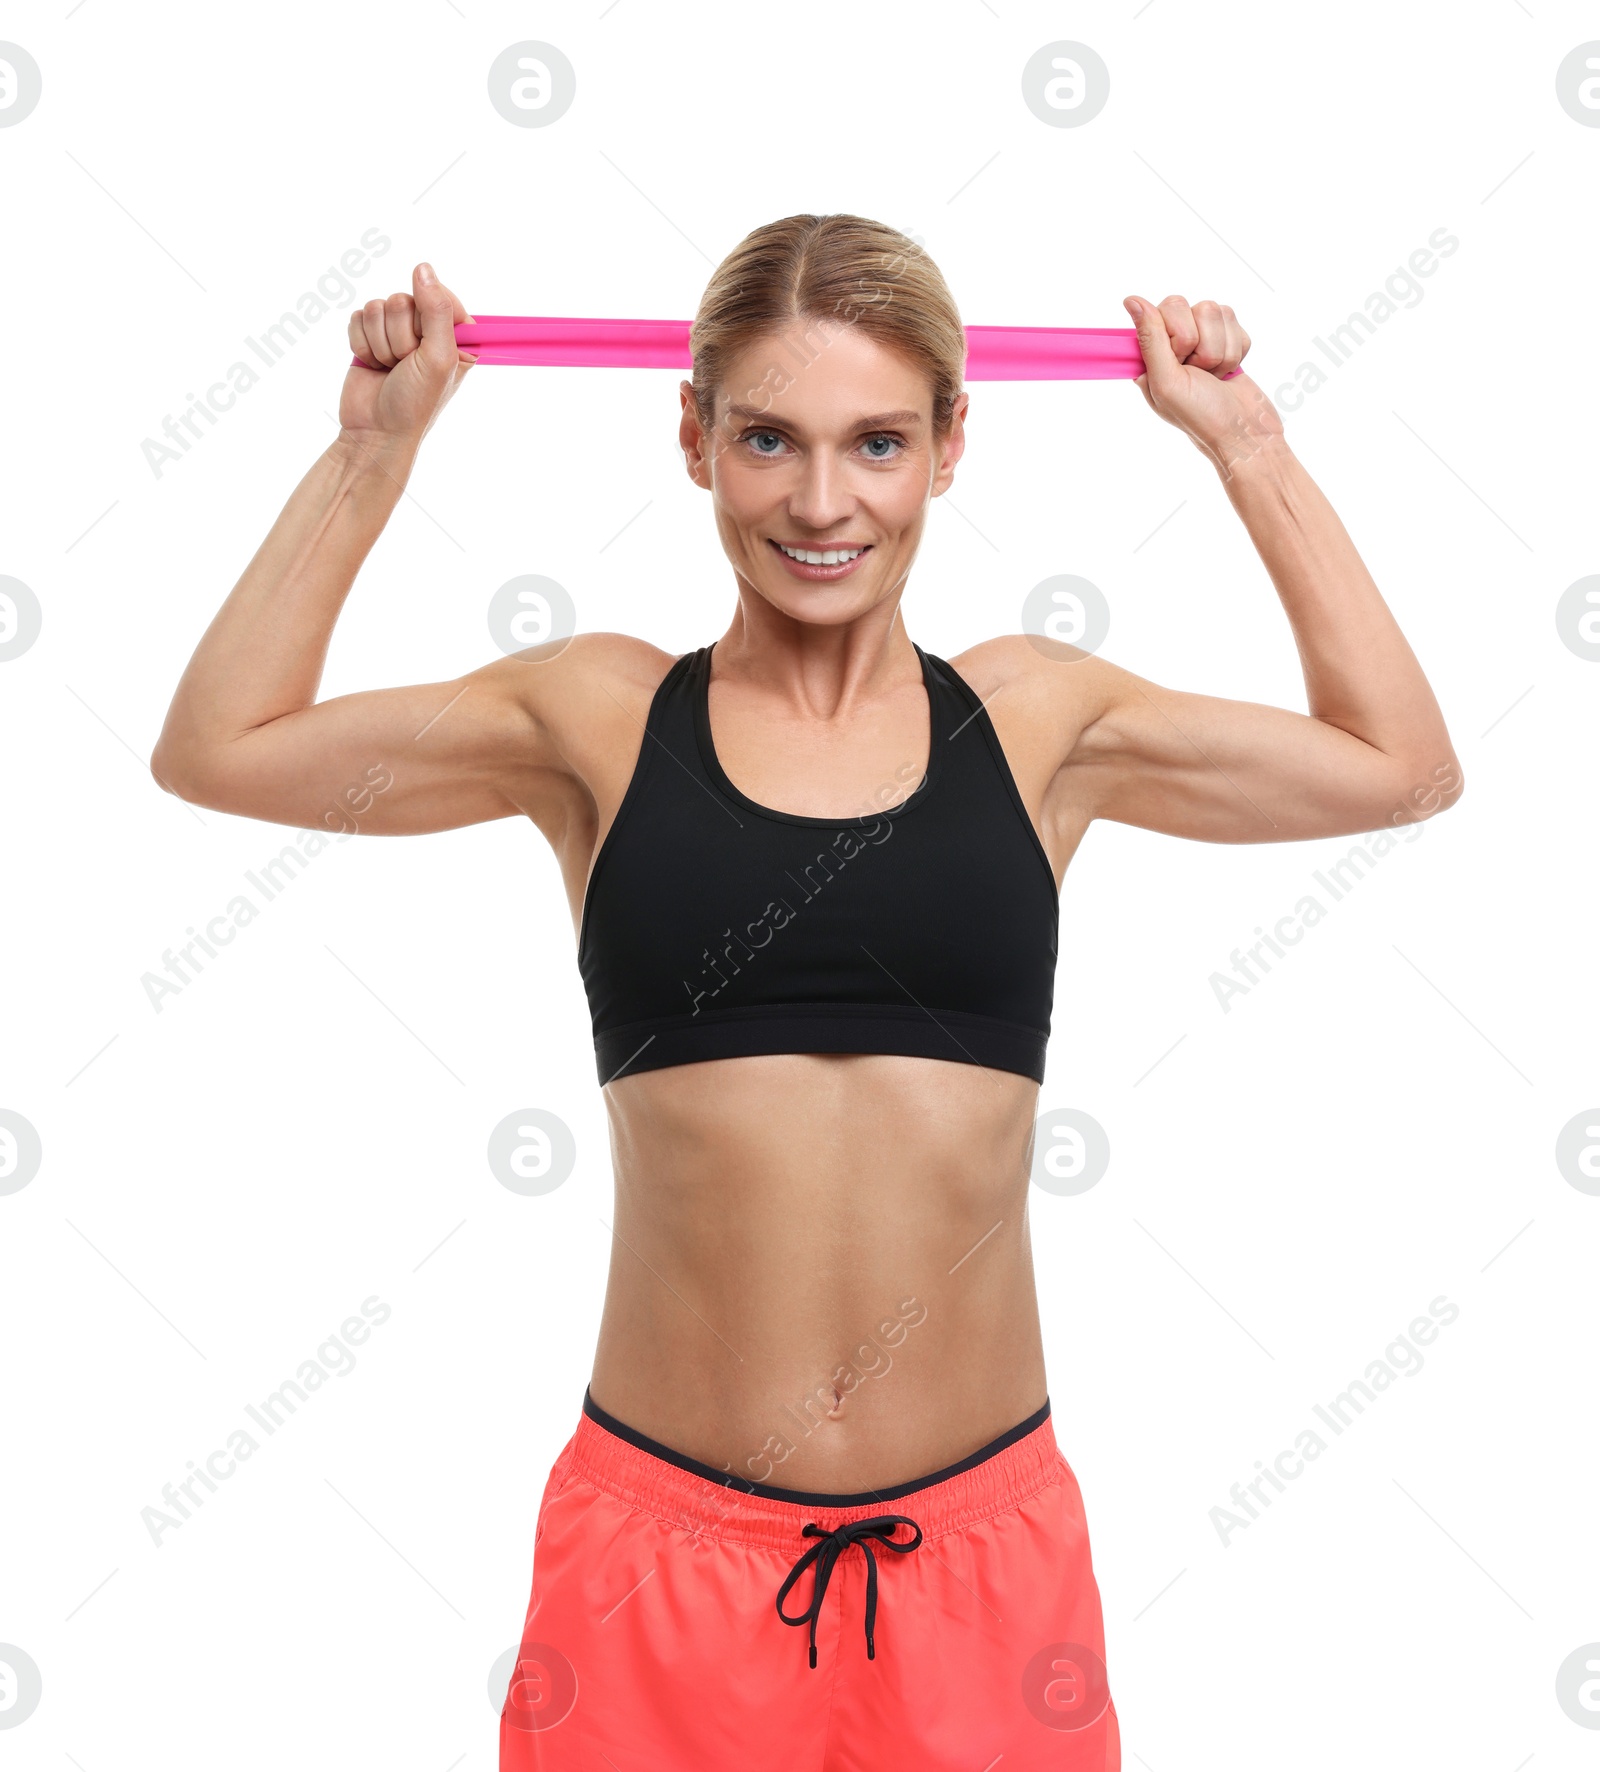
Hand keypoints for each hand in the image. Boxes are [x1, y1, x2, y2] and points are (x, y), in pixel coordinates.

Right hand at [340, 263, 476, 447]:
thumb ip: (436, 311)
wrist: (376, 431)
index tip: (426, 344)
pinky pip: (358, 316)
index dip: (427, 316)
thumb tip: (423, 267)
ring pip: (378, 306)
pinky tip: (372, 365)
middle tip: (405, 365)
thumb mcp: (438, 357)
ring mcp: (397, 331)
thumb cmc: (415, 402)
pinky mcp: (369, 335)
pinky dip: (361, 343)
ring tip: (389, 368)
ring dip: (380, 343)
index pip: (439, 294)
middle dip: (400, 337)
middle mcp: (427, 329)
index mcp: (456, 335)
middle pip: (404, 299)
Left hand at [1122, 294, 1282, 477]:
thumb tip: (1131, 300)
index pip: (1163, 309)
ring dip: (1221, 351)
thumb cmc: (1201, 415)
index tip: (1180, 360)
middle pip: (1194, 306)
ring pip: (1218, 312)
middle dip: (1203, 344)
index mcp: (1151, 352)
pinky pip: (1237, 323)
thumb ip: (1150, 339)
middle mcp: (1174, 342)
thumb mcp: (1167, 380)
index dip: (1177, 334)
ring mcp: (1203, 338)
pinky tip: (1229, 372)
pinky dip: (1236, 350)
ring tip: (1215, 376)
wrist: (1245, 432)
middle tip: (1199, 372)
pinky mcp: (1228, 339)